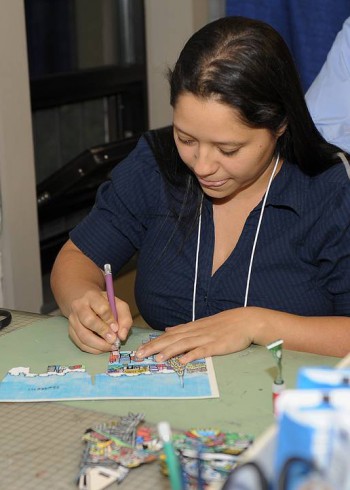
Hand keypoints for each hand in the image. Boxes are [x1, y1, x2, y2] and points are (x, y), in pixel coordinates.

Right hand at [67, 289, 132, 353]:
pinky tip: (102, 349)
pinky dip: (92, 349)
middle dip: (103, 332)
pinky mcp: (70, 331)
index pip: (101, 308)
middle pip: (89, 321)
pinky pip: (80, 344)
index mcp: (92, 296)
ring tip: (110, 347)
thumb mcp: (118, 305)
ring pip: (83, 335)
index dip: (110, 320)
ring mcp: (72, 319)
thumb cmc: (104, 304)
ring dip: (98, 345)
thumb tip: (122, 336)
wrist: (84, 302)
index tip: (116, 329)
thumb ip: (124, 318)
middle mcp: (79, 306)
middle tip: (113, 341)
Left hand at [135, 307, 261, 363]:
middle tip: (139, 355)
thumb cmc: (225, 324)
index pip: (168, 335)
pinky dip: (192, 355)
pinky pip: (203, 350)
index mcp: (191, 327)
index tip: (139, 349)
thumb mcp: (201, 323)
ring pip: (184, 344)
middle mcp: (195, 332)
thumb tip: (168, 329)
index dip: (153, 342)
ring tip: (157, 359)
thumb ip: (184, 328)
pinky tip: (183, 361)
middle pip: (171, 339)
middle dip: (154, 347)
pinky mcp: (217, 345)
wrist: (246, 320)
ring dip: (169, 351)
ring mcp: (206, 338)